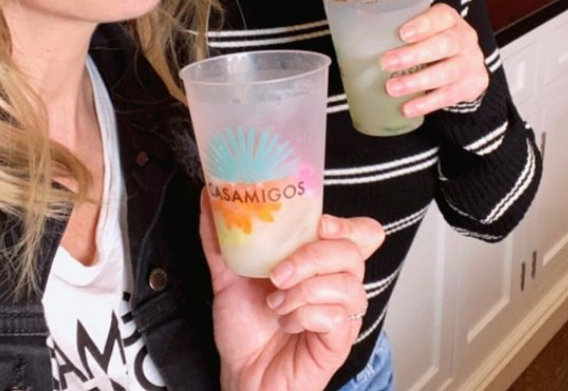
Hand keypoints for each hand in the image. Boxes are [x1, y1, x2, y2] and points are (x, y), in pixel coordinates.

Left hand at [199, 193, 383, 390]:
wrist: (241, 375)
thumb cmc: (244, 328)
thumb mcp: (227, 275)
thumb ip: (220, 236)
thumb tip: (207, 195)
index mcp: (319, 260)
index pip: (360, 232)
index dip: (347, 224)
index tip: (319, 224)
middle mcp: (337, 282)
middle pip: (353, 251)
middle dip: (312, 256)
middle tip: (277, 273)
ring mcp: (342, 312)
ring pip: (347, 283)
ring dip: (304, 290)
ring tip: (275, 304)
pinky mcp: (339, 340)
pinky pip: (337, 316)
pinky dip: (305, 316)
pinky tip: (287, 324)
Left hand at [380, 3, 488, 116]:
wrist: (467, 64)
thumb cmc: (433, 42)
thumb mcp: (423, 30)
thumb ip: (399, 30)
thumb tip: (352, 39)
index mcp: (449, 19)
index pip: (441, 16)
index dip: (423, 25)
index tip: (402, 34)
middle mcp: (465, 38)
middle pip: (445, 44)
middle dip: (414, 55)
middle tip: (386, 63)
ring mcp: (471, 62)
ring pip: (447, 72)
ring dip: (417, 81)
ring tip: (392, 88)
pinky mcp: (472, 85)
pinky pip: (449, 96)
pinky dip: (427, 103)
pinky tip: (408, 108)